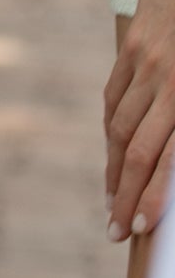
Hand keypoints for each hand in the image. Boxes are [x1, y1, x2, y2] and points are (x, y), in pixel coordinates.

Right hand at [108, 0, 174, 239]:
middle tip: (115, 230)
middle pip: (136, 148)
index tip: (140, 227)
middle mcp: (166, 78)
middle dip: (125, 194)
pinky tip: (114, 152)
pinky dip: (112, 129)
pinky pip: (114, 97)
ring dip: (115, 168)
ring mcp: (143, 61)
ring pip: (118, 125)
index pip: (166, 156)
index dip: (150, 194)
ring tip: (112, 200)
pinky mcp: (131, 47)